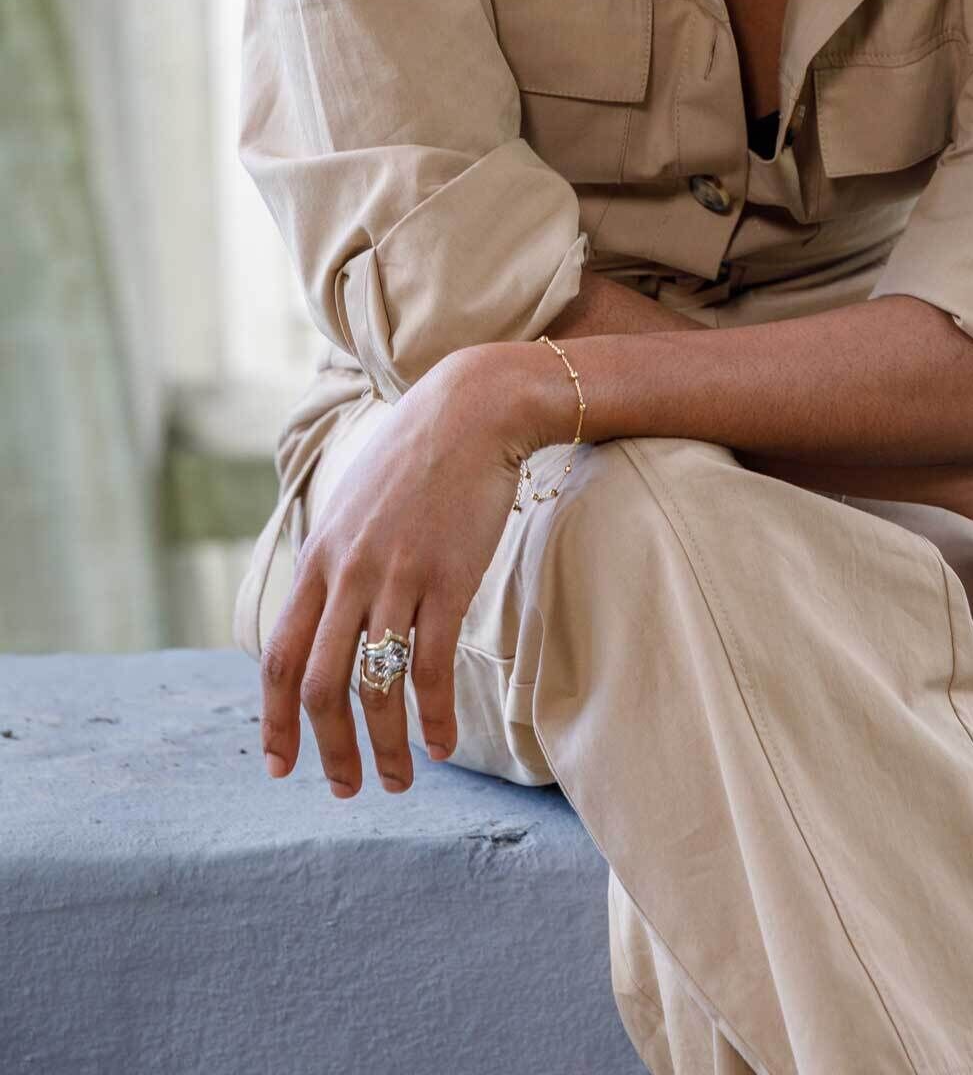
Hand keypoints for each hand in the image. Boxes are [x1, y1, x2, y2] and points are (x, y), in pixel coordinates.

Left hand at [257, 343, 562, 797]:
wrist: (472, 410)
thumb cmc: (417, 459)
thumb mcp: (353, 506)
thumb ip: (333, 561)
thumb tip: (323, 615)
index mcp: (318, 559)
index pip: (279, 657)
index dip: (274, 720)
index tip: (280, 765)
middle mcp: (347, 573)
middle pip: (319, 684)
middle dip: (329, 749)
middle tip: (347, 788)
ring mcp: (395, 576)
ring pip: (374, 684)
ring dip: (383, 745)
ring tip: (396, 780)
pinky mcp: (446, 577)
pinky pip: (431, 665)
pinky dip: (431, 715)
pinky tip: (440, 742)